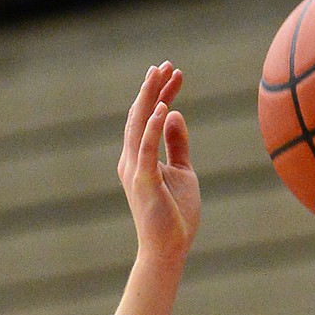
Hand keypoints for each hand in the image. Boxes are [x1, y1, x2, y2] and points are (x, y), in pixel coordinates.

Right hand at [118, 63, 200, 263]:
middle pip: (140, 113)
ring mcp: (135, 169)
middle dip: (153, 87)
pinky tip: (163, 108)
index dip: (162, 93)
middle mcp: (132, 158)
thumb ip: (177, 144)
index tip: (176, 74)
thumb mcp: (183, 172)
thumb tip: (176, 114)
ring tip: (161, 75)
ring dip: (150, 98)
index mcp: (140, 156)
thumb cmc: (176, 215)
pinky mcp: (143, 181)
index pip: (149, 116)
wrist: (169, 250)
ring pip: (138, 125)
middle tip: (166, 64)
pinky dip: (152, 127)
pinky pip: (145, 148)